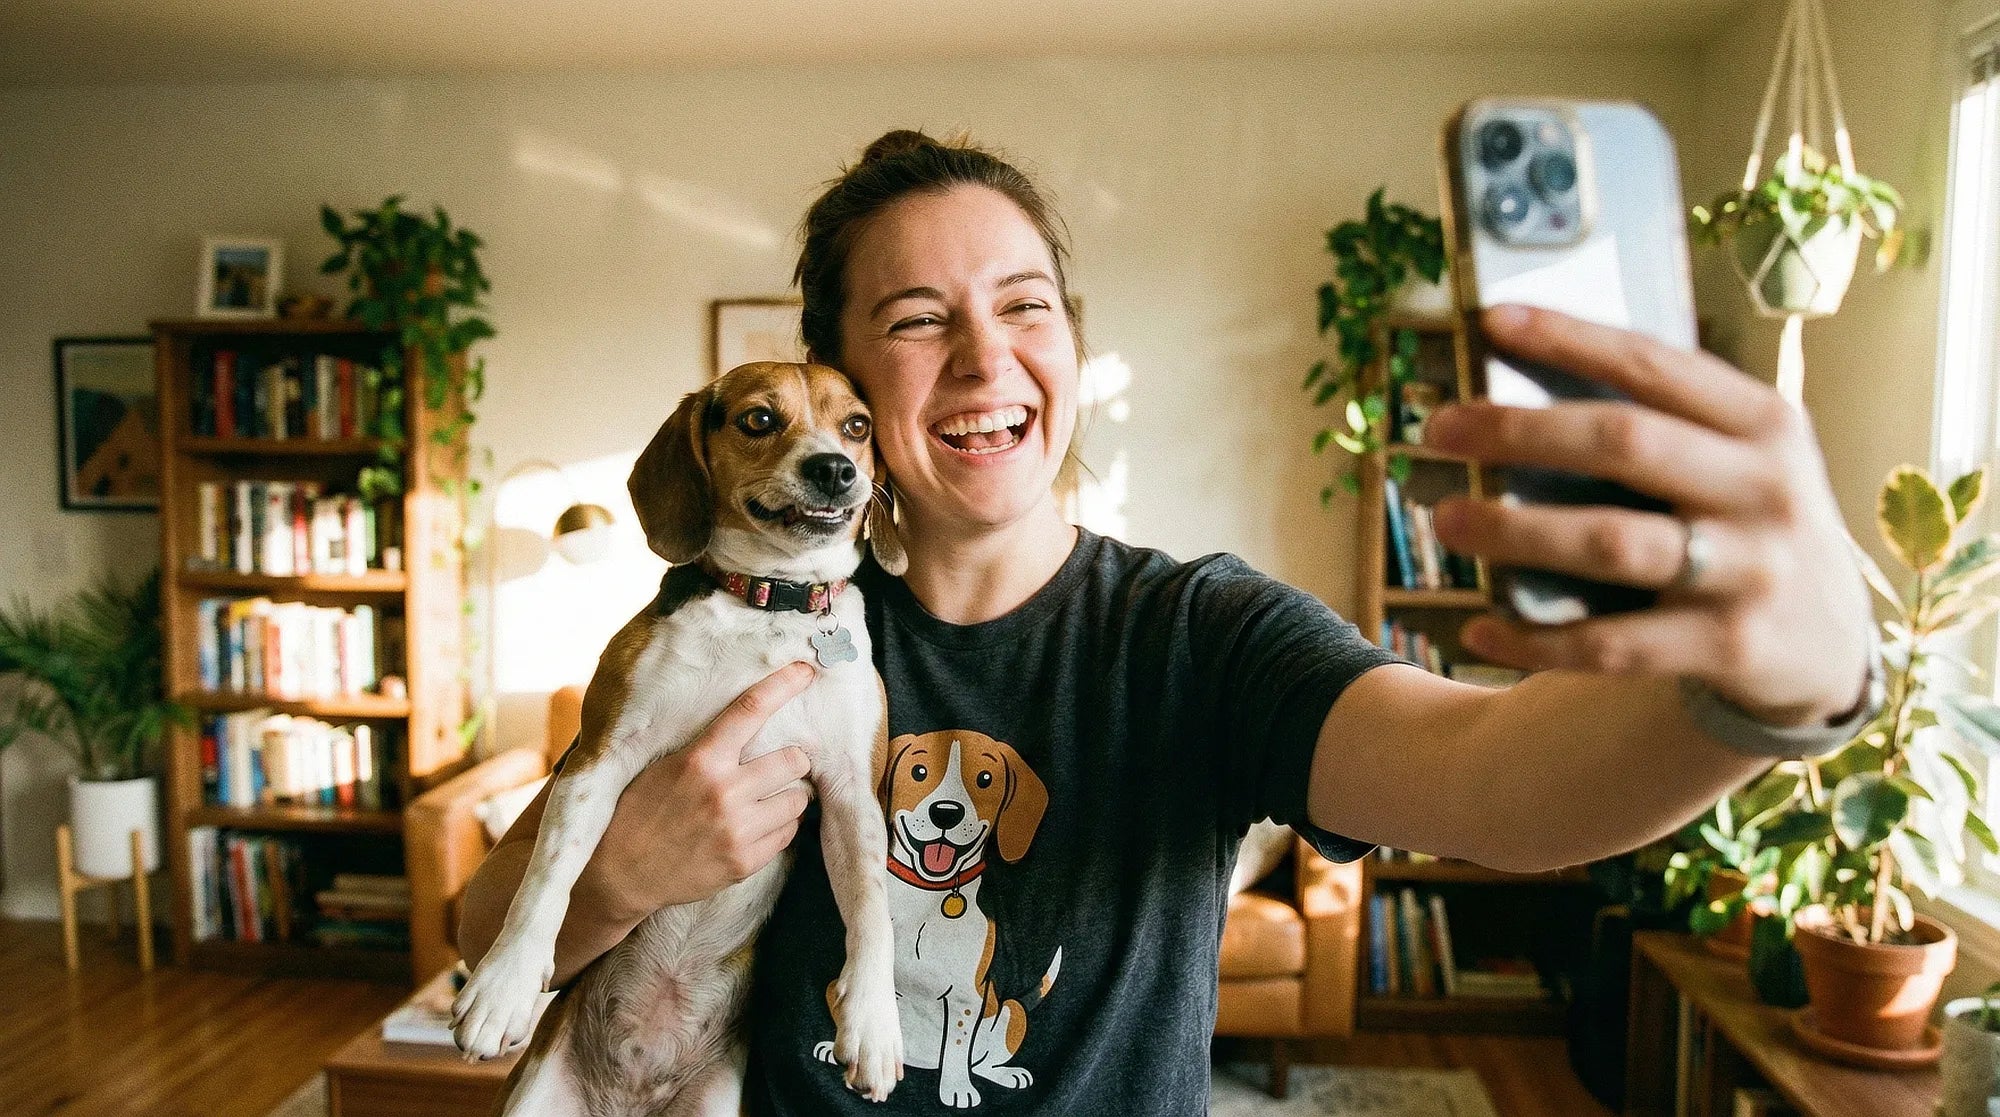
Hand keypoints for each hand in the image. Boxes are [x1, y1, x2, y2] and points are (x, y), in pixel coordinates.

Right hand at [573, 662, 815, 922]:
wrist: (619, 874)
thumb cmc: (639, 812)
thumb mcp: (663, 766)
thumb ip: (706, 747)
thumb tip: (747, 720)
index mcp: (700, 760)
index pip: (750, 710)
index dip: (783, 685)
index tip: (806, 671)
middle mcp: (724, 792)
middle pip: (794, 759)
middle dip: (793, 759)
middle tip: (781, 765)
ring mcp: (737, 830)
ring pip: (798, 799)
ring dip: (789, 795)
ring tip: (769, 798)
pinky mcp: (744, 862)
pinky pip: (788, 834)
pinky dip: (779, 826)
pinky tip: (758, 825)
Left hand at [1422, 304, 1871, 727]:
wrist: (1831, 644)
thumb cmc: (1749, 526)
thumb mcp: (1741, 459)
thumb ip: (1666, 424)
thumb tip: (1522, 390)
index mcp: (1765, 423)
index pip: (1654, 365)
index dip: (1570, 339)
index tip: (1491, 321)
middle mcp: (1765, 489)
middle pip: (1625, 443)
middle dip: (1520, 430)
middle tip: (1438, 428)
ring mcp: (1751, 572)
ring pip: (1612, 543)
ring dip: (1516, 531)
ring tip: (1446, 520)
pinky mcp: (1729, 648)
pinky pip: (1613, 646)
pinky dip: (1537, 639)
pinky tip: (1479, 629)